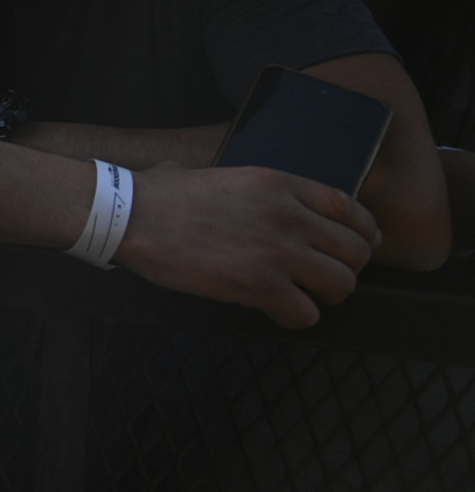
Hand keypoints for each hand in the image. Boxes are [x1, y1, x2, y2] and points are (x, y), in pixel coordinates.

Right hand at [113, 163, 378, 330]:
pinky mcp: (261, 285)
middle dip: (344, 269)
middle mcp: (288, 214)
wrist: (129, 215)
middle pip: (355, 251)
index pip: (348, 207)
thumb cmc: (159, 194)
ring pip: (341, 285)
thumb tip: (227, 194)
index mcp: (277, 183)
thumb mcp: (214, 174)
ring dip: (324, 296)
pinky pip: (307, 314)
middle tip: (321, 278)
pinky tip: (274, 311)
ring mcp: (278, 251)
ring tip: (299, 296)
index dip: (363, 232)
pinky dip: (294, 318)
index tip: (360, 245)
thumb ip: (243, 187)